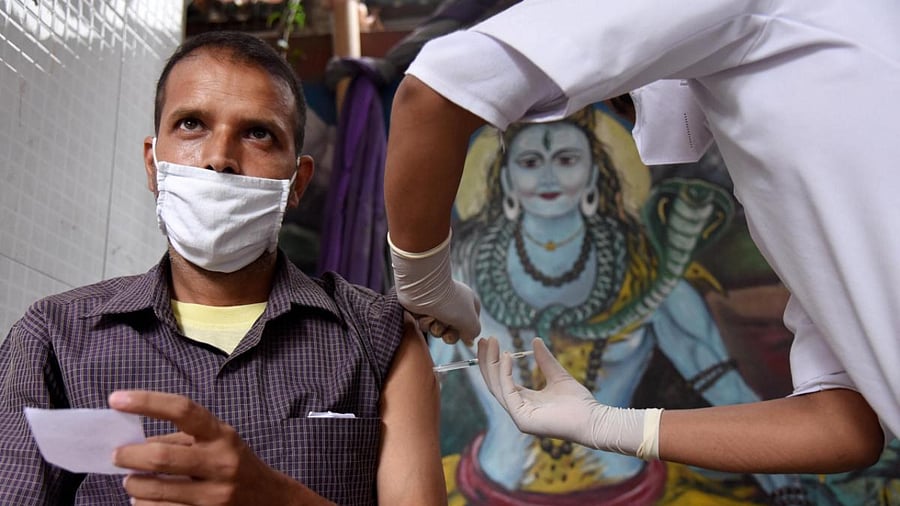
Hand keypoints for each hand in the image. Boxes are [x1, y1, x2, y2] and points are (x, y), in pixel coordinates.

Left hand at [109, 391, 326, 505]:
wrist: (269, 500)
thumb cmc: (234, 463)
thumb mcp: (216, 441)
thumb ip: (180, 438)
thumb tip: (136, 441)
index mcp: (221, 435)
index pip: (182, 410)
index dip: (147, 402)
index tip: (117, 399)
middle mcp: (221, 463)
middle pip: (161, 457)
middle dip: (129, 456)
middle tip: (117, 455)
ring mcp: (214, 495)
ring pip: (155, 491)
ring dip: (133, 484)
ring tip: (132, 480)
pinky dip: (144, 504)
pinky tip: (146, 499)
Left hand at [388, 232, 480, 344]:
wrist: (424, 290)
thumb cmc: (450, 303)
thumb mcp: (470, 322)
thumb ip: (474, 332)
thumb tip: (469, 340)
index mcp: (469, 302)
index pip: (472, 323)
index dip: (467, 331)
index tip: (463, 334)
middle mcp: (454, 304)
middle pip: (454, 330)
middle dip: (449, 334)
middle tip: (447, 329)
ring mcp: (438, 306)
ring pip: (438, 329)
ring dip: (436, 328)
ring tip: (434, 318)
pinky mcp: (423, 309)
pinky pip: (426, 324)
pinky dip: (425, 322)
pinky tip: (424, 314)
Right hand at [477, 337, 651, 456]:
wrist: (593, 420)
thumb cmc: (580, 403)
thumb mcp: (558, 375)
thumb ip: (545, 361)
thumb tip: (535, 340)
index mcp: (524, 401)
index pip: (502, 381)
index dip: (494, 361)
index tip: (490, 341)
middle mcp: (518, 409)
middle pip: (494, 383)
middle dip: (487, 360)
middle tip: (483, 339)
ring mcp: (518, 416)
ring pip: (497, 387)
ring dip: (492, 363)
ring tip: (492, 343)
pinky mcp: (522, 419)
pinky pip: (508, 392)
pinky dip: (505, 373)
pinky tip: (507, 356)